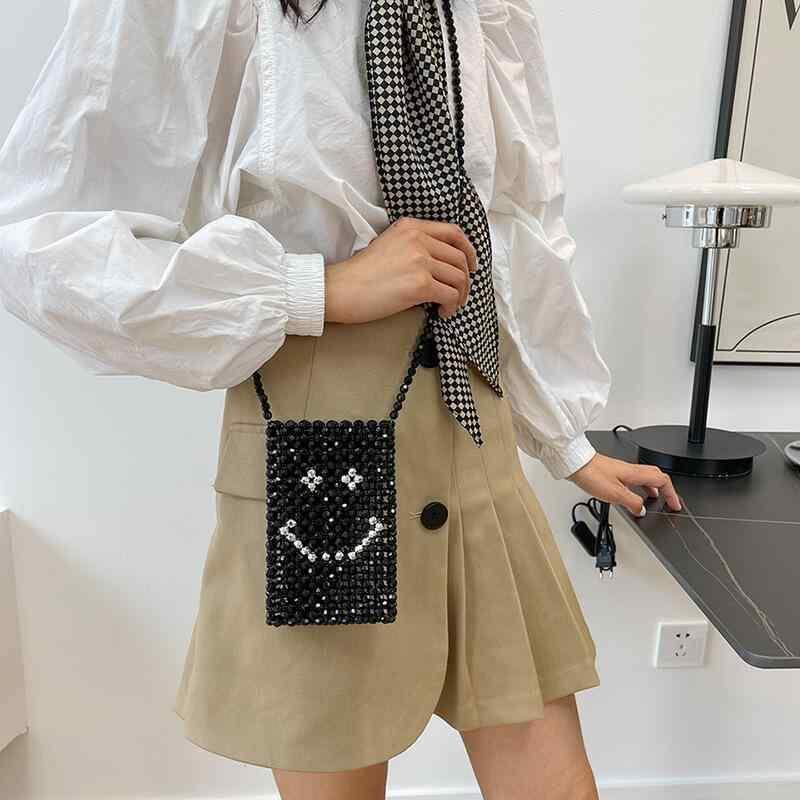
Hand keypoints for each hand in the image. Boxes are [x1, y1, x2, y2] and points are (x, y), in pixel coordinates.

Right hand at [324, 216, 477, 324]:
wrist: (341, 288)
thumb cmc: (360, 274)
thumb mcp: (388, 245)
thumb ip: (413, 246)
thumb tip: (439, 266)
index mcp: (411, 227)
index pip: (453, 233)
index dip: (468, 250)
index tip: (471, 265)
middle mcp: (419, 239)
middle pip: (459, 259)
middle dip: (464, 280)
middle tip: (459, 295)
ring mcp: (421, 261)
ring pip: (458, 278)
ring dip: (459, 296)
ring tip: (449, 306)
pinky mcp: (420, 284)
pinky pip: (450, 295)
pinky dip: (451, 306)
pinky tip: (442, 313)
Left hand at [567, 453, 681, 515]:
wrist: (575, 464)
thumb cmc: (592, 474)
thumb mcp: (615, 494)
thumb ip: (632, 503)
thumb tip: (642, 510)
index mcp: (635, 473)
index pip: (662, 481)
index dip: (671, 493)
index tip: (675, 504)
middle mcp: (630, 469)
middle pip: (656, 476)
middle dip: (665, 490)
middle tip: (668, 501)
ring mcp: (621, 470)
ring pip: (644, 478)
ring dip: (651, 489)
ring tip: (651, 501)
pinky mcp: (612, 472)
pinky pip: (632, 480)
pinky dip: (637, 488)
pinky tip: (630, 496)